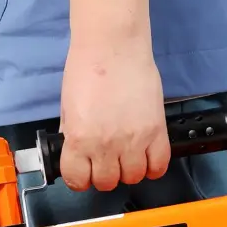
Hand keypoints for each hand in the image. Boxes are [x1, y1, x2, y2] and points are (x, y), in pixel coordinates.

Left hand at [59, 38, 170, 191]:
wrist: (113, 44)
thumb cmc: (87, 68)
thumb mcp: (68, 108)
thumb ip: (73, 136)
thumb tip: (78, 155)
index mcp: (79, 139)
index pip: (78, 181)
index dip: (81, 178)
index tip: (85, 171)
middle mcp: (106, 145)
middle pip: (108, 183)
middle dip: (106, 174)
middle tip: (107, 158)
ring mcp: (134, 140)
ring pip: (133, 177)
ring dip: (129, 170)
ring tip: (127, 154)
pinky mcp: (156, 131)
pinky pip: (159, 166)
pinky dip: (153, 166)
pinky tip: (146, 156)